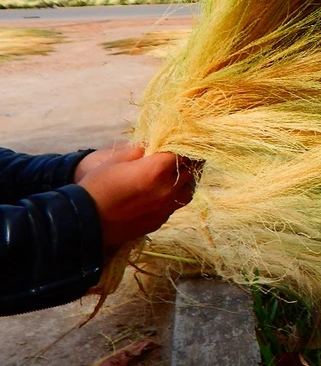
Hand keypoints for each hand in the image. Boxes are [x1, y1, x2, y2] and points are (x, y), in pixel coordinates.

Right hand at [76, 149, 198, 251]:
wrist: (84, 221)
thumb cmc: (98, 185)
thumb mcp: (117, 159)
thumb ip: (141, 150)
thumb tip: (153, 145)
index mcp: (158, 169)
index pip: (183, 152)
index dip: (182, 147)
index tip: (178, 144)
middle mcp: (167, 189)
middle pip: (190, 171)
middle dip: (185, 162)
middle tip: (176, 158)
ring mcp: (165, 208)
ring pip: (188, 190)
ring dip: (184, 181)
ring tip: (173, 176)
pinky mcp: (160, 221)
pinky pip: (175, 205)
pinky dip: (174, 197)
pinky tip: (162, 193)